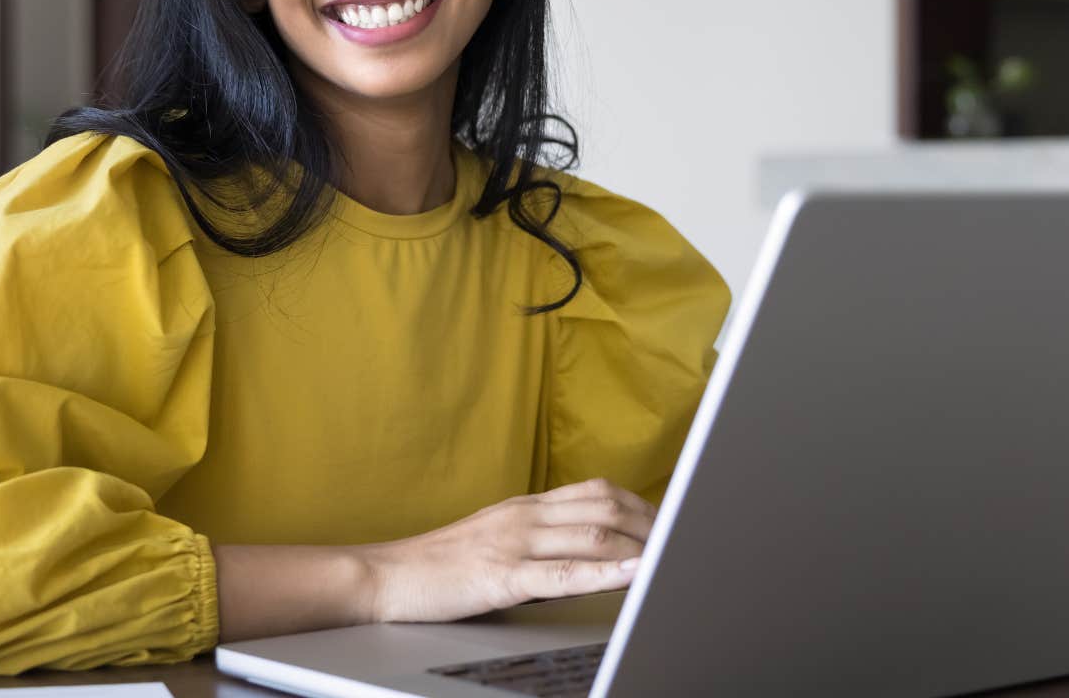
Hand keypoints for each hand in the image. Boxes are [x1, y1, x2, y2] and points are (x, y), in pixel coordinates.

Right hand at [362, 478, 656, 623]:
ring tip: (672, 555)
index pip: (596, 491)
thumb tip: (588, 556)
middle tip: (683, 540)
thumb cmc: (439, 566)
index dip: (639, 504)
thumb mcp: (495, 540)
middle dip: (651, 525)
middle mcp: (524, 516)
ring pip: (591, 535)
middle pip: (605, 507)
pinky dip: (605, 574)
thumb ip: (539, 541)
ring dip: (639, 546)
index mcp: (524, 507)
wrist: (385, 577)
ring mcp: (513, 542)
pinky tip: (633, 575)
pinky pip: (562, 574)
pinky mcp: (501, 575)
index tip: (669, 519)